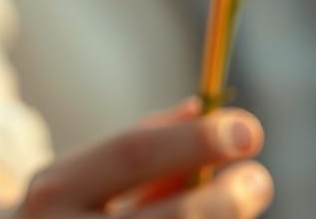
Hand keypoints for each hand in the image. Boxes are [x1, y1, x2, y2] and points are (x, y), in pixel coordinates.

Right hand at [11, 100, 272, 217]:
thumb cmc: (67, 214)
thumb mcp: (89, 172)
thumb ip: (148, 142)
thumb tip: (206, 107)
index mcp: (55, 189)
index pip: (133, 155)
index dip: (195, 141)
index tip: (251, 131)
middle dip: (219, 204)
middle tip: (260, 180)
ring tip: (242, 210)